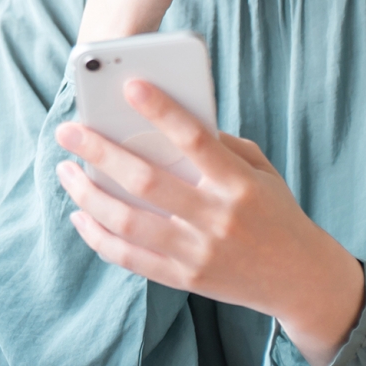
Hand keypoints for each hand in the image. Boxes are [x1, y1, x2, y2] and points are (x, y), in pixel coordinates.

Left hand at [54, 79, 365, 365]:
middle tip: (68, 131)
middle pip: (146, 181)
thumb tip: (167, 124)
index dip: (161, 110)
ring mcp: (198, 253)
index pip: (195, 140)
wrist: (300, 279)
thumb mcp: (262, 171)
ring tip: (66, 171)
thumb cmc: (276, 213)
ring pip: (128, 222)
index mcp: (239, 184)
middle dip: (100, 152)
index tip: (129, 85)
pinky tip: (80, 215)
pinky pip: (129, 258)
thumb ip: (221, 146)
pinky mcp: (184, 278)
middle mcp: (217, 219)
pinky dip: (98, 236)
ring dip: (88, 194)